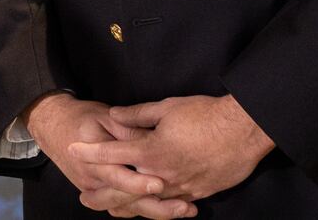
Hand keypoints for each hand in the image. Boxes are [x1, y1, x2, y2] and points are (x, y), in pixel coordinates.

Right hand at [24, 94, 184, 216]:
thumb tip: (151, 137)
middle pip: (125, 201)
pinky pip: (123, 209)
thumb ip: (127, 129)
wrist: (53, 126)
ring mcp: (95, 190)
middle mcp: (93, 180)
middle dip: (156, 206)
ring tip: (182, 211)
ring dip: (154, 212)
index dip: (139, 183)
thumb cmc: (81, 118)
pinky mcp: (99, 194)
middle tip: (182, 207)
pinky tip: (167, 209)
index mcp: (93, 160)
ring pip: (126, 209)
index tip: (161, 184)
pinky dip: (144, 210)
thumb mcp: (104, 117)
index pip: (118, 177)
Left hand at [69, 95, 272, 215]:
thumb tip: (114, 116)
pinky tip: (150, 208)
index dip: (90, 152)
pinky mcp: (197, 193)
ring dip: (127, 206)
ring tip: (111, 209)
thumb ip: (137, 115)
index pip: (112, 154)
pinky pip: (171, 205)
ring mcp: (180, 188)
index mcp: (151, 151)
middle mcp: (161, 174)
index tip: (74, 150)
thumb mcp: (167, 108)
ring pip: (147, 203)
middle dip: (102, 193)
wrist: (243, 131)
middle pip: (124, 190)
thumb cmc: (204, 115)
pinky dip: (156, 208)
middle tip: (84, 197)